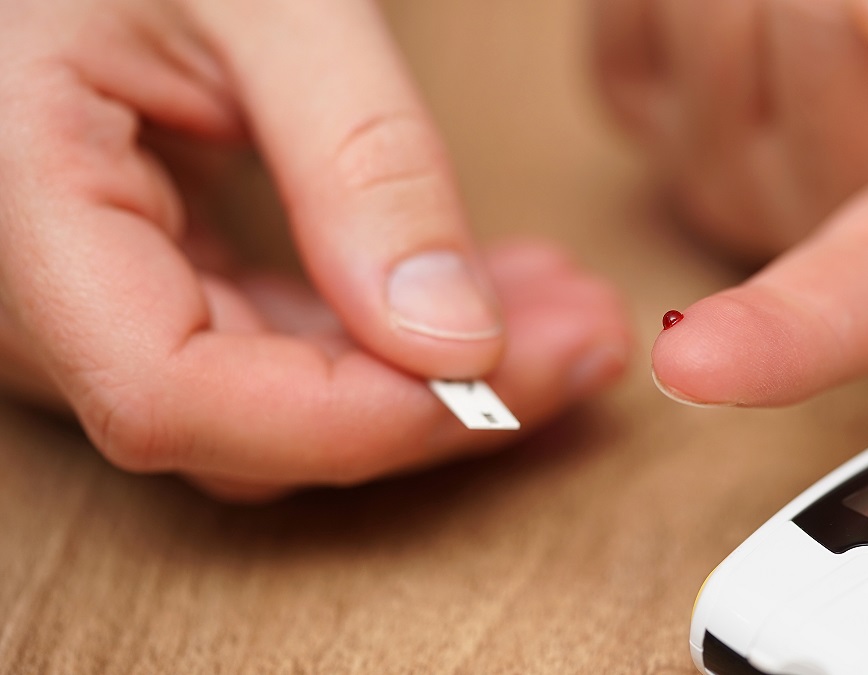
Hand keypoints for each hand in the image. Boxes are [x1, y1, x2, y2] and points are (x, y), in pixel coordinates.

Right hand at [0, 0, 630, 500]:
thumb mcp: (266, 3)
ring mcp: (98, 303)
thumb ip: (358, 161)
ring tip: (566, 309)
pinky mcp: (158, 289)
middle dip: (442, 399)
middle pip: (253, 424)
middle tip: (584, 339)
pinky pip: (284, 352)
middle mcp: (40, 292)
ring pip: (285, 405)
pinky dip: (396, 334)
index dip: (347, 418)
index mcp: (24, 209)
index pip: (168, 393)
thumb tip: (454, 340)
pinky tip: (493, 293)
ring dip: (441, 371)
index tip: (502, 379)